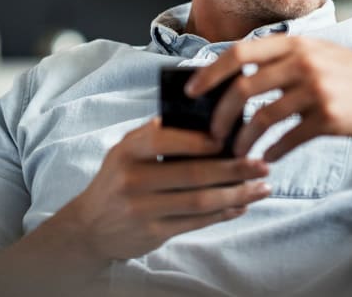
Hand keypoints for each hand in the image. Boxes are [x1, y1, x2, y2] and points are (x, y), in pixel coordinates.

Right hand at [55, 118, 270, 261]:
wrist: (90, 226)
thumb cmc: (118, 179)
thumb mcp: (127, 151)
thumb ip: (157, 134)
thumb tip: (205, 118)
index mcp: (128, 151)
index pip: (165, 139)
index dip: (199, 140)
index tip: (230, 137)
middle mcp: (132, 180)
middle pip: (192, 173)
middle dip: (234, 169)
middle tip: (261, 165)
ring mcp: (142, 209)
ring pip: (200, 201)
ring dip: (237, 194)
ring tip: (262, 188)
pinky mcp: (153, 233)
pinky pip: (197, 222)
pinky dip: (224, 213)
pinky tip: (242, 205)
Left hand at [187, 36, 351, 161]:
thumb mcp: (323, 54)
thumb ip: (287, 59)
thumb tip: (240, 76)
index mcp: (297, 44)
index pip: (239, 53)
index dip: (210, 73)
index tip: (192, 92)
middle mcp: (304, 63)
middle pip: (243, 87)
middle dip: (220, 114)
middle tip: (212, 133)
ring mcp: (316, 90)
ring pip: (261, 117)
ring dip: (243, 139)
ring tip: (236, 153)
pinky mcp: (328, 118)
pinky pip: (287, 139)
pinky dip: (271, 151)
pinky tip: (266, 158)